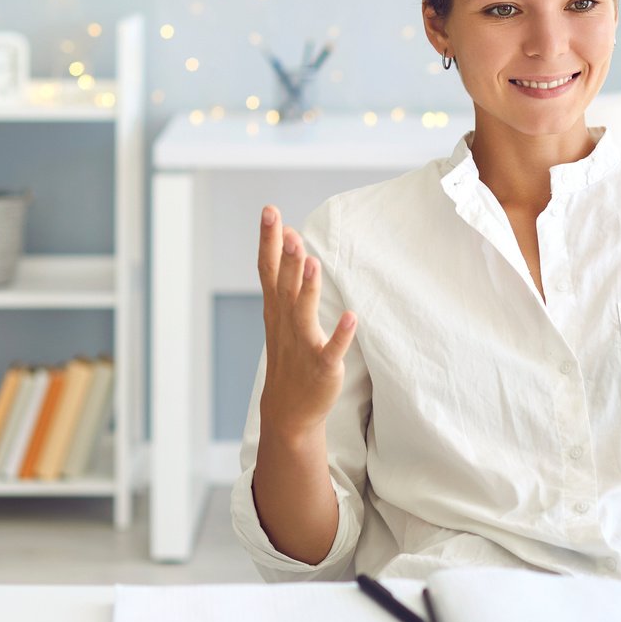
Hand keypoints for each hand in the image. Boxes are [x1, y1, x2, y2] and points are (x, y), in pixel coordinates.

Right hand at [256, 205, 357, 441]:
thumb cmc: (288, 355)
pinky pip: (332, 350)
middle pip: (284, 285)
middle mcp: (286, 323)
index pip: (268, 269)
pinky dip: (341, 335)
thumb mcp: (280, 313)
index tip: (269, 211)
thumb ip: (284, 276)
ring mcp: (303, 345)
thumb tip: (288, 236)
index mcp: (276, 309)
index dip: (268, 240)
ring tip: (312, 263)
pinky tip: (352, 318)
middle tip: (287, 230)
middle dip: (285, 258)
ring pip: (304, 313)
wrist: (288, 411)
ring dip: (308, 289)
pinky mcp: (322, 367)